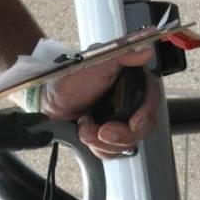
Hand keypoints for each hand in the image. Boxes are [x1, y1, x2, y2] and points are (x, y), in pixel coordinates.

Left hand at [40, 44, 160, 159]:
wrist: (48, 100)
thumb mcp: (97, 62)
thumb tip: (146, 49)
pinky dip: (99, 147)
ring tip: (85, 127)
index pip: (152, 100)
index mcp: (132, 80)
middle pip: (143, 126)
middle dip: (121, 134)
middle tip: (102, 131)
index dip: (146, 114)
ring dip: (104, 141)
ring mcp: (120, 119)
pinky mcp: (109, 134)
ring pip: (128, 142)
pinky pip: (114, 150)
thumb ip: (123, 54)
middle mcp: (129, 100)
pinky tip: (86, 132)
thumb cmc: (69, 78)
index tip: (133, 123)